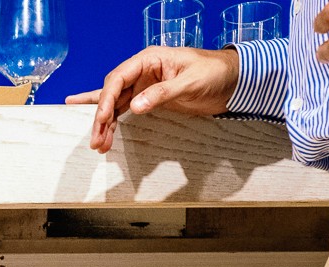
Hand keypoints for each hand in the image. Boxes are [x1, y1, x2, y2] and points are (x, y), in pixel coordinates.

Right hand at [66, 46, 240, 151]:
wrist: (232, 80)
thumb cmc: (214, 72)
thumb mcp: (190, 82)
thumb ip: (162, 93)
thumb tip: (134, 107)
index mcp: (149, 59)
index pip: (118, 78)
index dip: (106, 99)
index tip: (102, 119)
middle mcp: (142, 72)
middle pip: (112, 93)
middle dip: (101, 117)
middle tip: (96, 139)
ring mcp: (143, 86)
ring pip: (115, 105)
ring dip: (105, 124)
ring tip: (98, 144)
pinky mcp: (148, 100)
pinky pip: (124, 110)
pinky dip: (113, 122)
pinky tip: (100, 129)